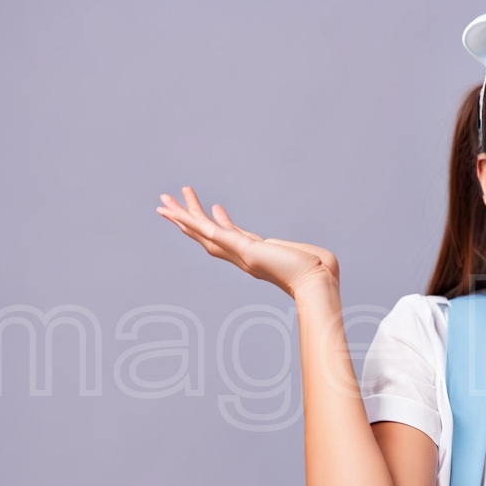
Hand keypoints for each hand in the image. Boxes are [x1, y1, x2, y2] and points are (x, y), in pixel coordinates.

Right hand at [156, 186, 338, 298]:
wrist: (319, 283)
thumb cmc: (322, 274)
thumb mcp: (311, 257)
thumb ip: (308, 255)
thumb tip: (322, 261)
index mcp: (259, 257)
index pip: (236, 236)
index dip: (225, 222)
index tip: (219, 208)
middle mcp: (244, 257)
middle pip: (210, 236)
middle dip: (191, 222)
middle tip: (173, 206)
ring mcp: (240, 254)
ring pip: (203, 233)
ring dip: (182, 217)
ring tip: (163, 202)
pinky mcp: (241, 248)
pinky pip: (210, 232)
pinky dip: (191, 221)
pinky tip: (176, 212)